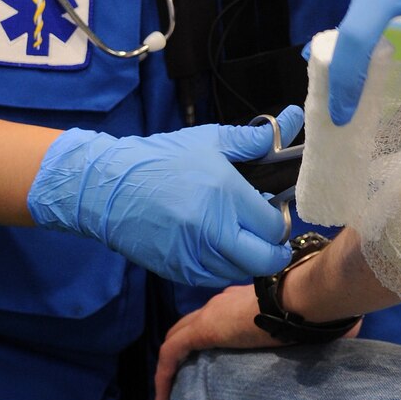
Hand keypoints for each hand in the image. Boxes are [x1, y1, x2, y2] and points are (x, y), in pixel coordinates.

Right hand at [28, 106, 303, 290]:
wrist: (108, 188)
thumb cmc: (161, 160)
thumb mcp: (210, 141)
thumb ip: (254, 139)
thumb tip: (292, 121)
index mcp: (225, 195)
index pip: (275, 225)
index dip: (279, 219)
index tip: (271, 210)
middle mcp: (213, 231)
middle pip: (266, 259)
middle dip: (274, 249)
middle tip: (267, 234)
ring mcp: (194, 256)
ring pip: (242, 272)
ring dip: (249, 259)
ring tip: (239, 236)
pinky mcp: (178, 271)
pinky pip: (215, 278)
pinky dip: (223, 267)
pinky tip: (216, 246)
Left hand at [153, 283, 361, 399]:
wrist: (306, 296)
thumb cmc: (316, 307)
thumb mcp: (312, 322)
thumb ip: (316, 329)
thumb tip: (345, 335)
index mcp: (247, 300)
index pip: (220, 316)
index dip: (211, 334)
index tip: (212, 357)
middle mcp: (224, 302)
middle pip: (192, 324)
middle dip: (184, 347)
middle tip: (181, 376)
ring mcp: (212, 313)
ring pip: (178, 336)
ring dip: (171, 364)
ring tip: (167, 393)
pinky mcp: (204, 328)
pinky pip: (171, 352)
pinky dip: (164, 373)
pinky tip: (162, 397)